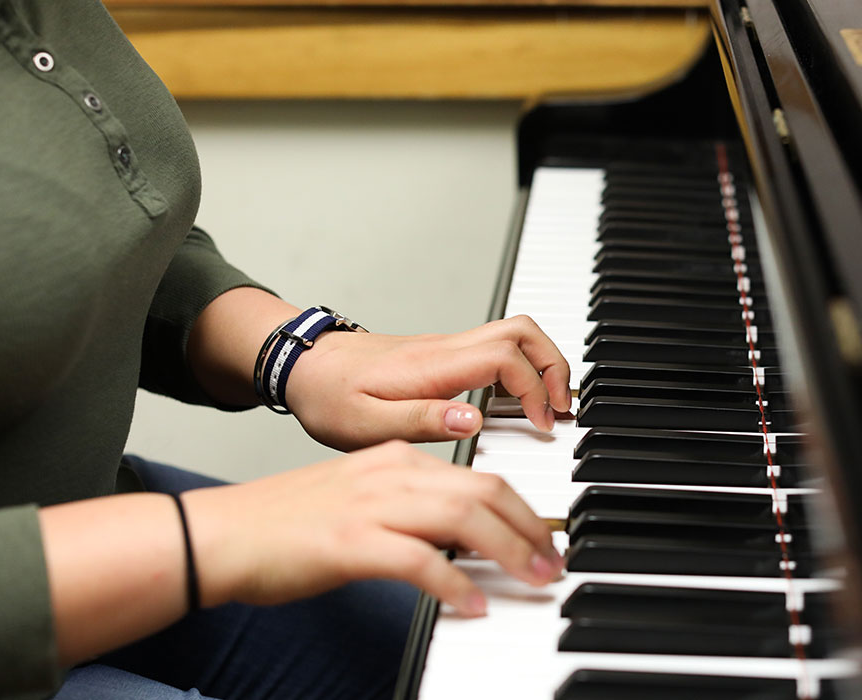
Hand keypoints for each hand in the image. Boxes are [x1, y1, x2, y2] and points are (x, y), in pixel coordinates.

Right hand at [181, 440, 561, 614]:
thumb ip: (412, 509)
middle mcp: (392, 474)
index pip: (482, 475)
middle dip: (530, 528)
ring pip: (465, 518)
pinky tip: (474, 604)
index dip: (522, 509)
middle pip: (486, 491)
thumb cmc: (286, 524)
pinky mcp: (352, 543)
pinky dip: (456, 584)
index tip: (544, 537)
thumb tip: (461, 539)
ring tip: (533, 580)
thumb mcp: (361, 498)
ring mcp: (372, 506)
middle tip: (552, 562)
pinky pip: (421, 562)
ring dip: (509, 551)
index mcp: (398, 460)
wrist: (221, 534)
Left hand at [284, 315, 572, 449]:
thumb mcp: (365, 424)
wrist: (301, 367)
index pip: (505, 357)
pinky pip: (499, 348)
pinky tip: (517, 403)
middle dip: (555, 366)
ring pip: (516, 333)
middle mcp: (447, 349)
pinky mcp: (445, 356)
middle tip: (560, 409)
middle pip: (523, 331)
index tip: (541, 424)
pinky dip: (522, 368)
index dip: (534, 388)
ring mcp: (448, 349)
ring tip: (548, 406)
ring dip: (542, 363)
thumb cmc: (328, 397)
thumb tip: (475, 420)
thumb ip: (423, 421)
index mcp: (432, 366)